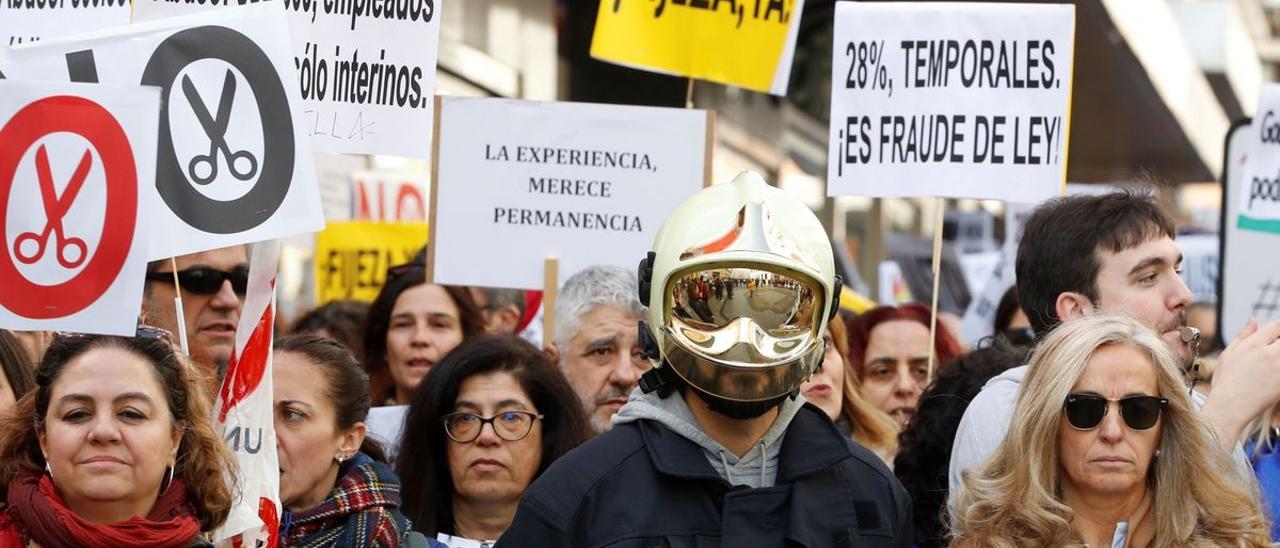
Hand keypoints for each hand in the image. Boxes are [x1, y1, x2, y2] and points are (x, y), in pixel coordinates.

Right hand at [1200, 318, 1279, 447]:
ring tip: (1271, 363)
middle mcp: (1269, 354)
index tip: (1275, 335)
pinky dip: (1279, 369)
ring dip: (1278, 356)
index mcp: (1254, 344)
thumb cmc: (1226, 381)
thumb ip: (1243, 335)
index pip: (1277, 326)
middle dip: (1279, 343)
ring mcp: (1279, 369)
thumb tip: (1254, 319)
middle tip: (1272, 352)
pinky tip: (1271, 375)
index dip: (1278, 328)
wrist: (1230, 407)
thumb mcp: (1228, 354)